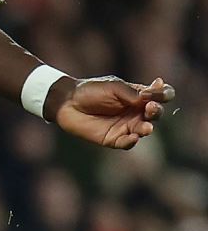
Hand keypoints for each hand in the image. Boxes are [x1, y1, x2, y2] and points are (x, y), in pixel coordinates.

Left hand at [52, 76, 172, 149]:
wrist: (67, 103)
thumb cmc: (90, 91)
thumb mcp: (113, 87)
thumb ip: (132, 93)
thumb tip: (150, 97)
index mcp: (139, 96)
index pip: (160, 95)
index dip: (164, 94)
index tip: (158, 92)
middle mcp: (136, 112)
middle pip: (156, 114)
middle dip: (156, 111)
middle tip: (150, 108)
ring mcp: (126, 126)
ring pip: (144, 130)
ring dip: (147, 128)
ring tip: (146, 127)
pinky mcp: (114, 138)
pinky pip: (127, 143)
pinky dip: (131, 141)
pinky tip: (133, 137)